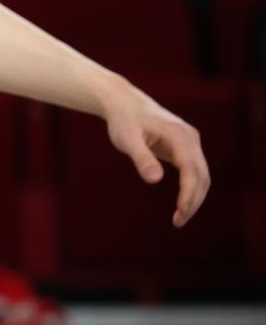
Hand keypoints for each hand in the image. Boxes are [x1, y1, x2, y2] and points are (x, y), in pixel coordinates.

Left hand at [101, 81, 207, 225]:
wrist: (124, 102)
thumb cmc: (123, 120)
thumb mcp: (127, 140)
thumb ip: (141, 158)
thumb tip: (155, 180)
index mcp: (179, 135)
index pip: (191, 170)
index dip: (189, 193)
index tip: (180, 211)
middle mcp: (190, 138)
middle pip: (202, 175)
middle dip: (193, 200)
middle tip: (178, 221)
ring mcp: (191, 141)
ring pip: (202, 175)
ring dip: (194, 197)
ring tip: (179, 218)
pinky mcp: (186, 146)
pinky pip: (194, 171)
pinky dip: (191, 188)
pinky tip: (181, 203)